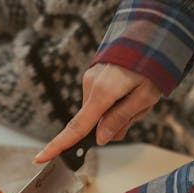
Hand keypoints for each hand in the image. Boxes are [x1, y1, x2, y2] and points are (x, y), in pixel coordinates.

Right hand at [33, 63, 161, 162]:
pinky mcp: (93, 76)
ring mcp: (90, 79)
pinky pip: (101, 99)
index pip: (77, 127)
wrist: (151, 34)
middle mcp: (90, 85)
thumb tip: (100, 138)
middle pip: (95, 122)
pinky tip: (131, 87)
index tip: (40, 158)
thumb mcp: (146, 96)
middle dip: (116, 123)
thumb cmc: (153, 65)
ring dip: (119, 111)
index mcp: (102, 92)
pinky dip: (116, 101)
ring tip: (139, 93)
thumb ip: (121, 119)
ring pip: (100, 111)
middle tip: (141, 108)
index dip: (59, 145)